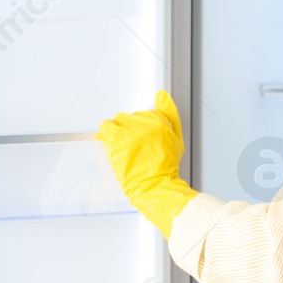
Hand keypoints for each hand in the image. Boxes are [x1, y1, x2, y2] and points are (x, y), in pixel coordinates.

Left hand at [98, 90, 197, 237]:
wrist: (155, 186)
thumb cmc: (166, 168)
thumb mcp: (176, 139)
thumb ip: (170, 115)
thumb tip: (162, 96)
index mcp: (159, 120)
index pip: (146, 113)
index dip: (143, 126)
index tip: (141, 136)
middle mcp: (144, 123)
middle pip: (131, 116)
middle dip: (131, 129)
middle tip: (133, 144)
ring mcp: (129, 131)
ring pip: (118, 121)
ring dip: (119, 131)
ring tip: (124, 145)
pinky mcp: (116, 140)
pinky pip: (106, 126)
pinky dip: (107, 133)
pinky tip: (112, 142)